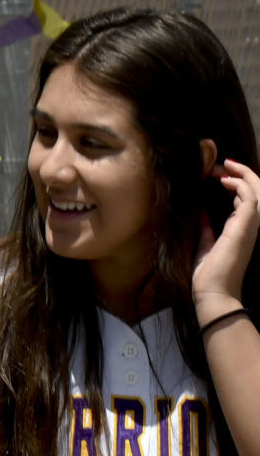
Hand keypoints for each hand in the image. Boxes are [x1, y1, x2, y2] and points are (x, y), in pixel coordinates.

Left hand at [194, 158, 259, 313]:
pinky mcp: (247, 226)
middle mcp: (251, 225)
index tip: (217, 173)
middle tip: (221, 163)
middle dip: (241, 173)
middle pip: (258, 190)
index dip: (236, 182)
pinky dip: (240, 184)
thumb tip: (201, 211)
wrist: (212, 291)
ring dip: (241, 175)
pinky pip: (251, 197)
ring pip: (258, 190)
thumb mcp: (205, 244)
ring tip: (222, 166)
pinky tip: (223, 180)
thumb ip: (207, 227)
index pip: (248, 198)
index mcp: (243, 228)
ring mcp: (252, 226)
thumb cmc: (209, 273)